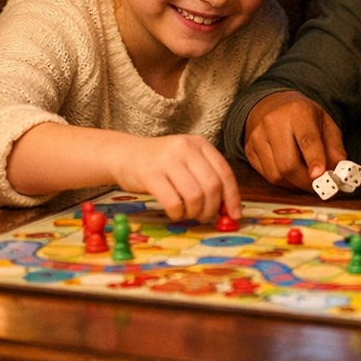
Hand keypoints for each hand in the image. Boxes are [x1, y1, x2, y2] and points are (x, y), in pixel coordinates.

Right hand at [112, 133, 239, 222]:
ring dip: (195, 212)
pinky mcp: (151, 174)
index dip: (233, 197)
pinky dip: (177, 213)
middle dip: (212, 208)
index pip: (225, 172)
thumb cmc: (161, 162)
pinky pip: (173, 202)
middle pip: (212, 186)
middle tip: (204, 216)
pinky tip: (174, 212)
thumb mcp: (187, 160)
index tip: (235, 215)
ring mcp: (168, 160)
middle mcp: (186, 148)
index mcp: (200, 143)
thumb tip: (228, 208)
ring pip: (195, 195)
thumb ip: (206, 177)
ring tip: (188, 213)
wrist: (125, 155)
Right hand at [244, 91, 347, 190]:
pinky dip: (282, 181)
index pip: (307, 139)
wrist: (272, 105)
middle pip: (288, 164)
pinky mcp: (249, 149)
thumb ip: (335, 147)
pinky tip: (290, 174)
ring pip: (276, 174)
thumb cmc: (303, 116)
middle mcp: (274, 122)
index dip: (315, 160)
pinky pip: (266, 176)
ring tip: (305, 179)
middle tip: (319, 188)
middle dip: (306, 182)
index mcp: (298, 111)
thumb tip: (341, 170)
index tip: (321, 176)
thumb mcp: (325, 123)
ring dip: (294, 184)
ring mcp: (258, 136)